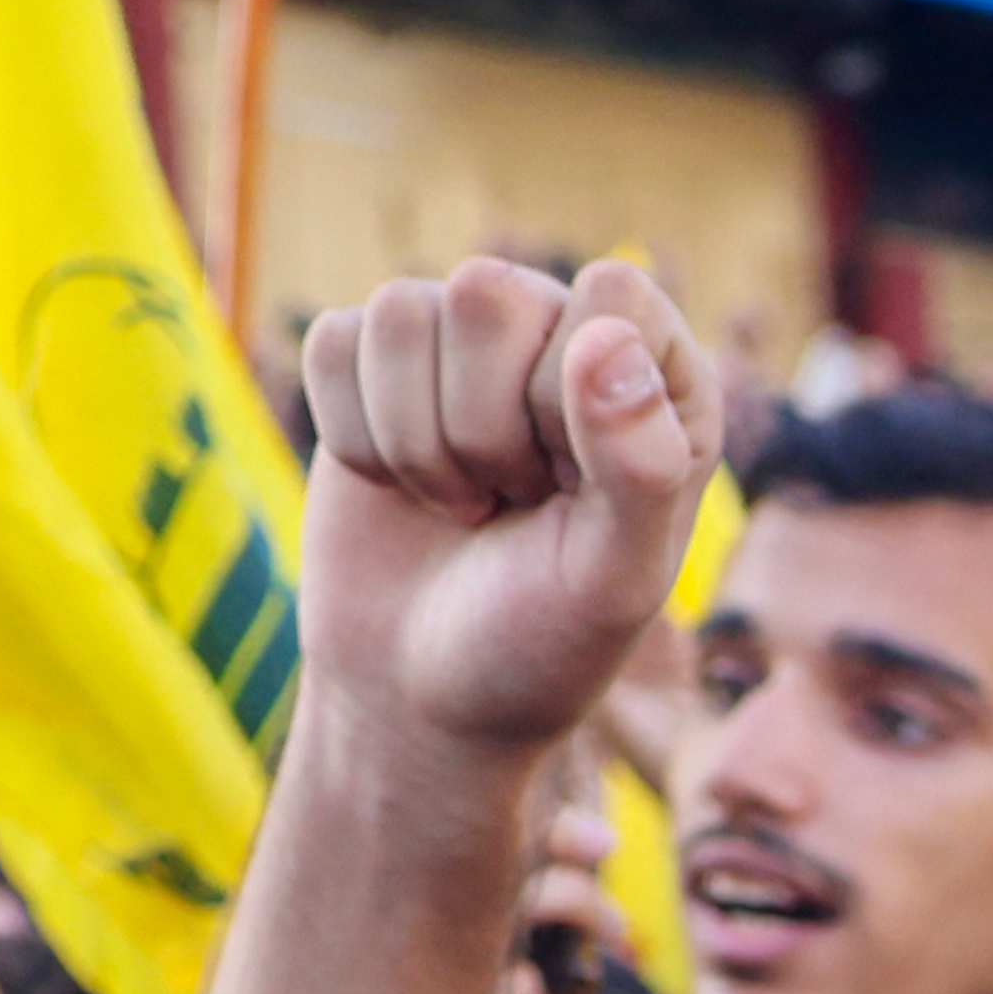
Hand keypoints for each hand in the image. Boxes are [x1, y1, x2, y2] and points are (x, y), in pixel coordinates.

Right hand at [294, 257, 722, 772]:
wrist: (423, 702)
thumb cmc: (541, 644)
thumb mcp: (614, 580)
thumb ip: (638, 465)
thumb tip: (603, 336)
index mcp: (658, 375)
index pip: (610, 291)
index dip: (569, 393)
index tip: (567, 487)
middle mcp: (563, 336)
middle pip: (487, 290)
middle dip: (481, 427)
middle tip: (508, 503)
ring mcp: (464, 345)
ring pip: (401, 311)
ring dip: (416, 441)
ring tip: (461, 505)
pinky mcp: (372, 364)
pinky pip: (334, 341)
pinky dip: (353, 437)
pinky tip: (398, 489)